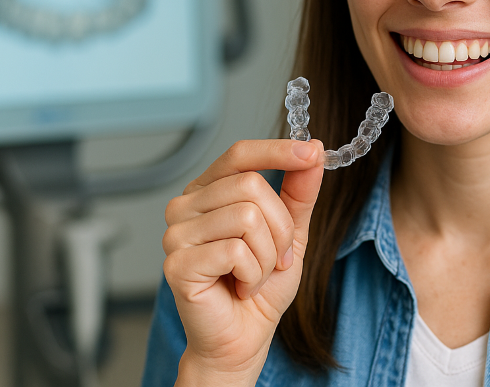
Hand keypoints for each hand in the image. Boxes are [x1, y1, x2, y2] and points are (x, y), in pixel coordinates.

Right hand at [162, 138, 324, 385]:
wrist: (243, 339)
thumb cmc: (260, 287)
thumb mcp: (290, 232)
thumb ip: (299, 191)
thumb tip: (314, 150)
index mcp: (207, 191)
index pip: (240, 154)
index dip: (277, 151)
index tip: (312, 151)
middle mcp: (185, 206)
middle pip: (252, 186)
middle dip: (281, 228)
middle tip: (276, 259)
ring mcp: (176, 234)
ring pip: (248, 217)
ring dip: (268, 256)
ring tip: (254, 275)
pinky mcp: (178, 263)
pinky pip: (236, 251)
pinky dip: (253, 274)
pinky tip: (240, 287)